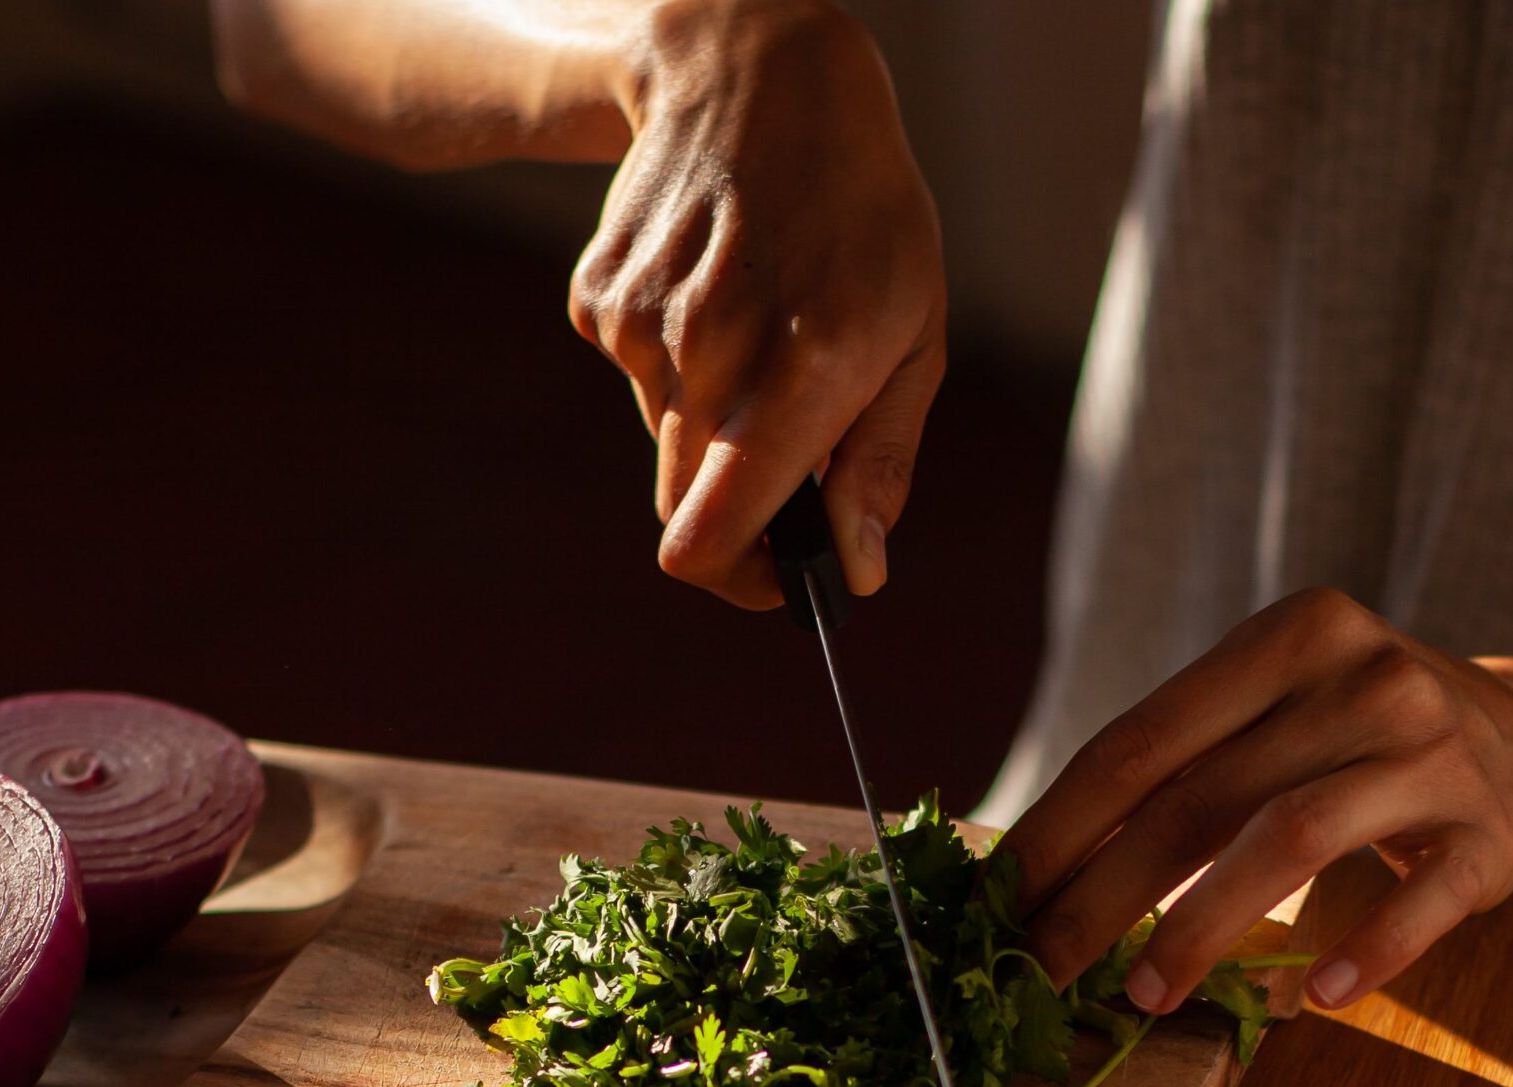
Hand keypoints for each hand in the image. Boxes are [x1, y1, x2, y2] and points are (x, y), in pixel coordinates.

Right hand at [571, 0, 945, 607]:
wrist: (756, 78)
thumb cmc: (862, 215)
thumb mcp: (914, 333)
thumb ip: (880, 462)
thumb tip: (855, 572)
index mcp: (799, 372)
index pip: (712, 536)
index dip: (742, 584)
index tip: (782, 580)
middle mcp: (708, 352)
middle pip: (686, 505)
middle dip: (738, 509)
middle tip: (791, 461)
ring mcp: (640, 325)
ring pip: (666, 439)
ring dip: (713, 419)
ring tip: (763, 327)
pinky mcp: (598, 301)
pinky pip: (636, 381)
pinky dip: (676, 365)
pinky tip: (715, 290)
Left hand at [1005, 590, 1512, 1013]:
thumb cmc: (1364, 741)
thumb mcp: (1283, 710)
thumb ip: (1185, 763)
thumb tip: (1038, 867)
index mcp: (1293, 635)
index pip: (1144, 739)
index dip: (1061, 826)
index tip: (1000, 897)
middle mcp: (1365, 679)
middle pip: (1201, 796)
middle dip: (1103, 893)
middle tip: (1038, 968)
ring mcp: (1434, 754)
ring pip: (1291, 838)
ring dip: (1203, 926)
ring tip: (1144, 995)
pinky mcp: (1492, 834)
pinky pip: (1419, 903)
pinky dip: (1363, 950)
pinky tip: (1313, 999)